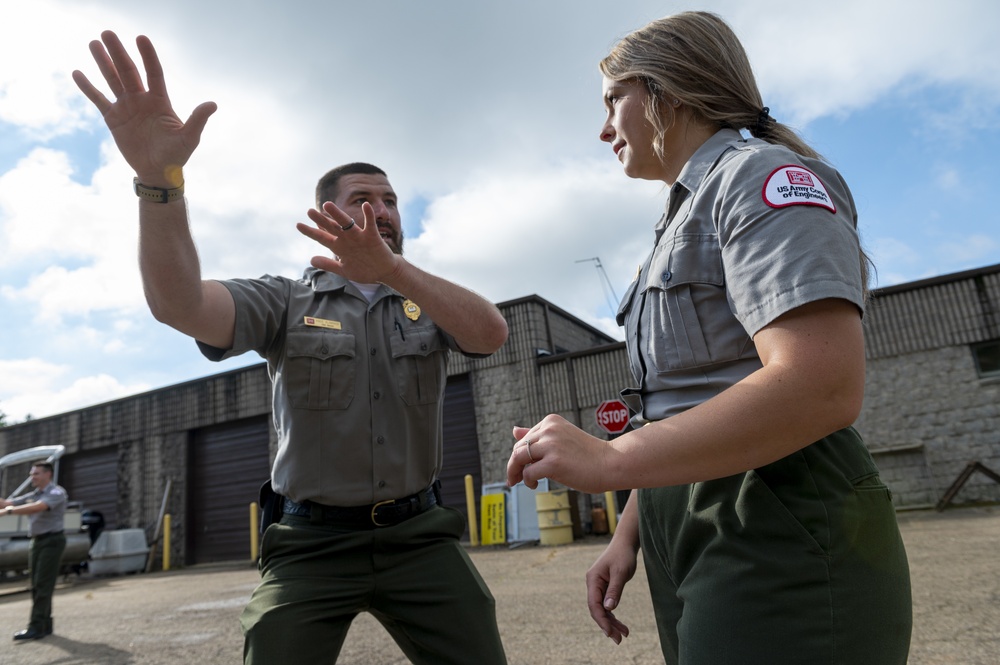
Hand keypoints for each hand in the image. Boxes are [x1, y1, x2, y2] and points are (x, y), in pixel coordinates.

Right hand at [72, 31, 216, 187]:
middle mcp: (142, 99)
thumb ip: (197, 120)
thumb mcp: (189, 138)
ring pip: (112, 80)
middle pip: (128, 71)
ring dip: (103, 62)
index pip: (154, 73)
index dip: (148, 56)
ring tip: (93, 43)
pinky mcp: (113, 118)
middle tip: (107, 32)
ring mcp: (126, 107)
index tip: (141, 38)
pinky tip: (77, 73)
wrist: (158, 171)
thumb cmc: (177, 155)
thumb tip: (213, 104)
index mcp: (160, 101)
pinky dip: (88, 87)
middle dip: (118, 52)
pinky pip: (98, 99)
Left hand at [296, 201, 401, 283]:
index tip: (299, 225)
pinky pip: (370, 224)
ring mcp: (360, 237)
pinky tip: (365, 205)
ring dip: (338, 214)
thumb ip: (328, 265)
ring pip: (347, 224)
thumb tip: (311, 260)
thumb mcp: (344, 270)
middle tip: (309, 211)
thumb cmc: (365, 270)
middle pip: (332, 227)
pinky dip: (368, 215)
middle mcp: (348, 239)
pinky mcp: (372, 237)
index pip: (323, 237)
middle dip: (320, 220)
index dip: (311, 232)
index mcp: (340, 247)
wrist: (384, 272)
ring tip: (327, 205)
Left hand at [506, 414, 610, 492]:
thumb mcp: (561, 439)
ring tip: (520, 482)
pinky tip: (536, 485)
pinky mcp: (553, 463)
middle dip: (514, 465)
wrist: (611, 463)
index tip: (520, 467)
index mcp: (551, 421)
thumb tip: (514, 430)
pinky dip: (528, 481)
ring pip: (518, 458)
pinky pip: (528, 472)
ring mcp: (551, 445)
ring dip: (515, 473)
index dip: (519, 455)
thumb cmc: (588, 455)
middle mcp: (549, 430)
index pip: (524, 438)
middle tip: (514, 479)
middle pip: (518, 448)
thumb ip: (538, 435)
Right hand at [585, 537, 637, 643]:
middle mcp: (593, 584)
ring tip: (624, 635)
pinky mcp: (605, 587)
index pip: (593, 605)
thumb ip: (614, 590)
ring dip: (612, 622)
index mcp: (593, 580)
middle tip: (619, 640)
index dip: (601, 620)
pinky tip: (621, 625)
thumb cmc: (623, 556)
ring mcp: (598, 586)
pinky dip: (613, 615)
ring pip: (602, 609)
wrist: (625, 543)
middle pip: (597, 609)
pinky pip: (606, 605)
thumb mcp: (621, 573)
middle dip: (607, 625)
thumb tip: (608, 608)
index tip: (610, 633)